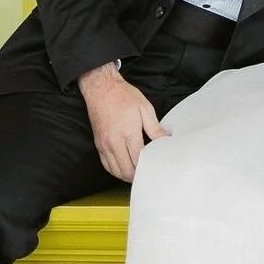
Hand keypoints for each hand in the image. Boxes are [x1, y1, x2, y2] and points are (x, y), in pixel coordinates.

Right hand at [78, 62, 169, 181]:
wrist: (101, 88)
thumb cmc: (123, 96)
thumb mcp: (144, 108)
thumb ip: (155, 128)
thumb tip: (166, 140)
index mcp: (128, 133)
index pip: (139, 159)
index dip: (148, 166)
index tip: (156, 167)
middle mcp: (114, 142)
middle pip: (127, 170)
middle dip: (138, 175)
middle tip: (149, 172)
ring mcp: (104, 145)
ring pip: (115, 170)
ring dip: (126, 175)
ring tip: (138, 173)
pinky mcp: (98, 144)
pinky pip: (106, 165)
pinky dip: (115, 170)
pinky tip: (124, 169)